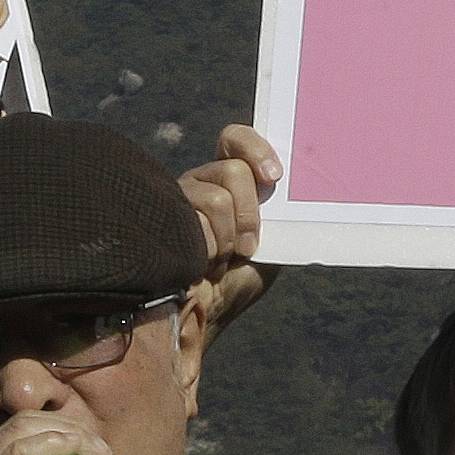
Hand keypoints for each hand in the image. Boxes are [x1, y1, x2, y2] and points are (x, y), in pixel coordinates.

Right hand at [181, 127, 285, 357]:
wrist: (206, 315)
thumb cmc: (238, 282)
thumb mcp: (272, 243)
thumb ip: (279, 213)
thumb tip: (294, 192)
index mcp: (227, 181)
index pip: (234, 139)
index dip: (255, 149)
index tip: (274, 177)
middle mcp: (200, 183)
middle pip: (232, 170)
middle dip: (249, 214)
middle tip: (248, 246)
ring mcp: (178, 200)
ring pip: (216, 199)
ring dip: (228, 240)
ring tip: (221, 260)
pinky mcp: (161, 220)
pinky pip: (194, 224)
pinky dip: (208, 253)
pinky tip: (201, 265)